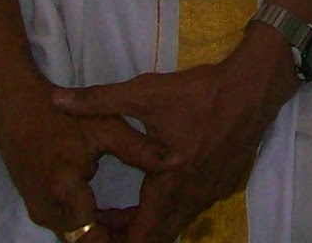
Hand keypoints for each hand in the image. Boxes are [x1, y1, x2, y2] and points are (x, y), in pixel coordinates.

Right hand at [0, 80, 177, 237]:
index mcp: (65, 191)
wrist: (14, 108)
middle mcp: (49, 210)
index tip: (146, 233)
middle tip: (148, 226)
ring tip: (138, 220)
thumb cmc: (60, 115)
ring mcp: (40, 210)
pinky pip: (69, 227)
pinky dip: (92, 223)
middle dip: (118, 237)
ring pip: (78, 237)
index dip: (122, 240)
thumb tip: (179, 161)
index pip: (95, 239)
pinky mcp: (39, 206)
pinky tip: (116, 212)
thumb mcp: (105, 127)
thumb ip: (142, 150)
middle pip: (86, 242)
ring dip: (105, 232)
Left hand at [52, 24, 295, 242]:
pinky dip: (169, 210)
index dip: (114, 239)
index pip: (141, 235)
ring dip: (148, 223)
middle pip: (156, 236)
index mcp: (170, 182)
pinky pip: (189, 210)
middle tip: (103, 221)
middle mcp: (191, 196)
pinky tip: (157, 189)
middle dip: (127, 234)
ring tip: (124, 209)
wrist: (254, 85)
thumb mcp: (146, 92)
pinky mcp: (222, 183)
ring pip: (174, 224)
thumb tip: (57, 101)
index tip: (93, 229)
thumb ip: (99, 100)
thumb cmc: (200, 91)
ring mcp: (210, 192)